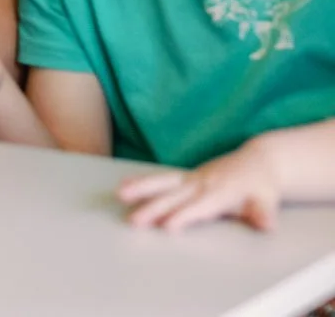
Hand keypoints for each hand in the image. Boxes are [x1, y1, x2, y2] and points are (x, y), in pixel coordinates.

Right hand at [119, 137, 283, 231]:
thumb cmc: (262, 185)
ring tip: (120, 194)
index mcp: (220, 193)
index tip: (166, 226)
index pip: (199, 207)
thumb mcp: (269, 200)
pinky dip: (141, 181)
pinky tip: (124, 185)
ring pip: (162, 183)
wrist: (258, 162)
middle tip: (134, 220)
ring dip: (140, 188)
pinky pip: (161, 179)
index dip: (183, 216)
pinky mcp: (186, 177)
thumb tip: (267, 224)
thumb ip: (264, 213)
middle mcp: (201, 184)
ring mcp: (191, 179)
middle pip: (174, 197)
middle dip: (153, 208)